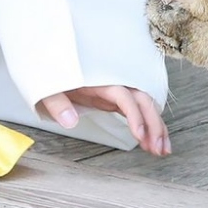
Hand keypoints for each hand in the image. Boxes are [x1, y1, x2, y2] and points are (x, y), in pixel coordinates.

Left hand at [37, 85, 170, 155]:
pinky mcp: (112, 97)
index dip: (134, 114)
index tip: (140, 135)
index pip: (124, 95)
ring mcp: (114, 90)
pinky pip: (135, 110)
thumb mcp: (45, 88)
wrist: (44, 57)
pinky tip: (151, 141)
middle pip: (142, 100)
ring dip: (156, 126)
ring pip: (144, 105)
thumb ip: (57, 103)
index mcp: (97, 80)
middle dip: (154, 124)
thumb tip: (70, 121)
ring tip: (162, 151)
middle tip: (158, 149)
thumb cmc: (46, 72)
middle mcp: (111, 83)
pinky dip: (146, 124)